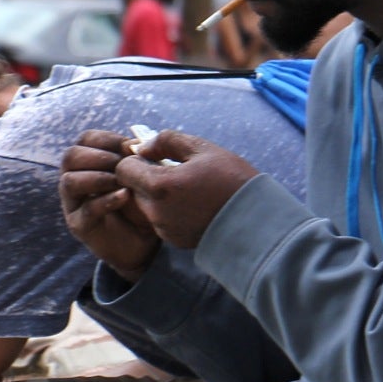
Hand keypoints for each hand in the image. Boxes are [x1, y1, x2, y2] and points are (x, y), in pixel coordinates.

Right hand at [61, 131, 160, 278]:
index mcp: (87, 164)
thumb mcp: (141, 177)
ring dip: (98, 178)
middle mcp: (74, 181)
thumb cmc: (141, 204)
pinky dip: (106, 200)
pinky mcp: (79, 225)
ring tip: (122, 182)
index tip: (130, 147)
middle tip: (123, 166)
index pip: (85, 140)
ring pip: (69, 182)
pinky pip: (86, 209)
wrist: (143, 243)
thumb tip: (134, 143)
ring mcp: (74, 204)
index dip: (107, 139)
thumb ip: (135, 159)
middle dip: (99, 157)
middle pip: (71, 157)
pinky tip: (125, 196)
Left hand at [114, 131, 259, 248]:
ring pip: (146, 204)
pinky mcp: (174, 240)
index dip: (136, 159)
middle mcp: (156, 212)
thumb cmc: (233, 180)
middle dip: (147, 177)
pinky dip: (170, 210)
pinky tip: (195, 204)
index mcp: (161, 186)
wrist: (258, 222)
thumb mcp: (203, 149)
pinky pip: (161, 220)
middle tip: (175, 170)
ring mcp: (164, 229)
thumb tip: (142, 147)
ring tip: (189, 187)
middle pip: (133, 188)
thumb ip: (166, 141)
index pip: (124, 169)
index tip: (155, 156)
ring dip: (159, 194)